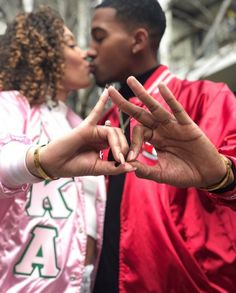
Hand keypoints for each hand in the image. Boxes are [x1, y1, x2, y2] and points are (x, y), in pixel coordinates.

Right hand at [27, 88, 135, 177]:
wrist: (55, 165)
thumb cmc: (75, 166)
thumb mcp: (98, 169)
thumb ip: (115, 168)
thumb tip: (133, 167)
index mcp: (104, 146)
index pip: (121, 144)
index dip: (127, 153)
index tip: (129, 164)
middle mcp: (100, 136)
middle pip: (119, 136)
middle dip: (123, 148)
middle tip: (122, 159)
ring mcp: (93, 130)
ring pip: (112, 131)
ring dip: (118, 143)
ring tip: (118, 155)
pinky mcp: (85, 126)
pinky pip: (95, 112)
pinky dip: (101, 102)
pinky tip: (107, 91)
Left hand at [108, 76, 228, 187]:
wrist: (205, 175)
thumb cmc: (183, 174)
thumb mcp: (161, 174)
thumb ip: (145, 170)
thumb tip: (128, 166)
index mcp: (154, 140)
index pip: (137, 133)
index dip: (131, 143)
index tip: (129, 156)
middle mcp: (161, 129)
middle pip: (140, 113)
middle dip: (125, 103)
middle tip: (110, 91)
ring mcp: (173, 126)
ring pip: (155, 107)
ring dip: (143, 94)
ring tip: (130, 80)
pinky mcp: (187, 125)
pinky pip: (177, 110)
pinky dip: (170, 99)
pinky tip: (161, 87)